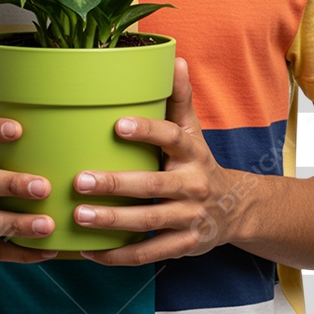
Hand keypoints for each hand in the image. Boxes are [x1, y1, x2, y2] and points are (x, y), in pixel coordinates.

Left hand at [72, 57, 237, 264]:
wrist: (235, 208)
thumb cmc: (198, 160)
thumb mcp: (193, 129)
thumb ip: (179, 97)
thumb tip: (174, 58)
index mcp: (192, 151)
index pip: (171, 138)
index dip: (146, 131)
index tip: (116, 124)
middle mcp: (193, 185)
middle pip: (154, 186)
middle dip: (116, 185)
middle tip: (79, 180)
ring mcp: (189, 218)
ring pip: (148, 223)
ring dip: (112, 222)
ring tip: (79, 216)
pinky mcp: (184, 246)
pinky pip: (149, 253)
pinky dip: (119, 255)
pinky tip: (90, 250)